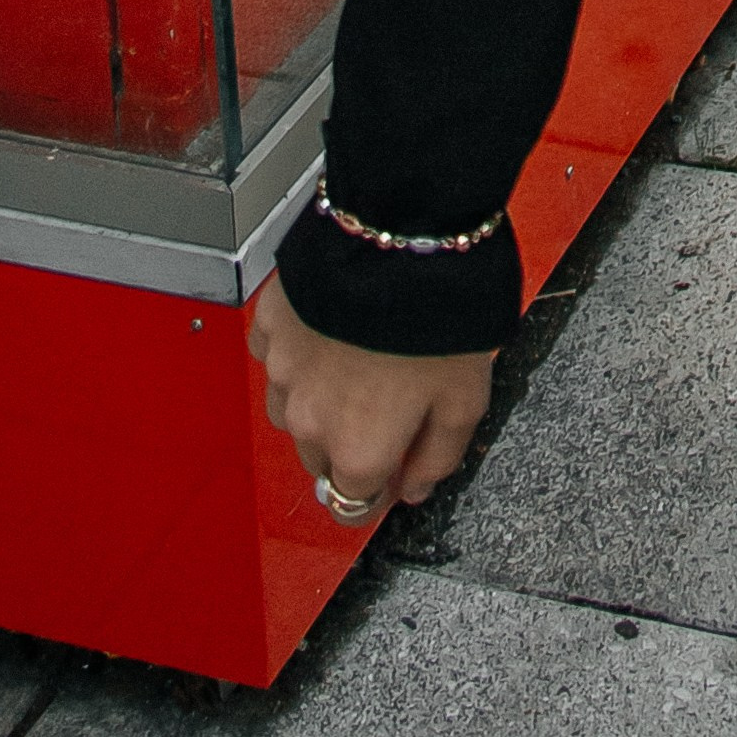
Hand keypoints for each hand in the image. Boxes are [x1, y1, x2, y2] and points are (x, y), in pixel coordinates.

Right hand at [249, 269, 495, 518]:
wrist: (401, 231)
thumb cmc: (440, 313)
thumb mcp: (466, 398)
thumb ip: (438, 456)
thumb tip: (416, 487)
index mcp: (357, 450)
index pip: (353, 505)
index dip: (382, 487)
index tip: (398, 465)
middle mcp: (309, 420)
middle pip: (322, 458)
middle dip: (352, 443)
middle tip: (391, 400)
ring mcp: (282, 371)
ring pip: (294, 410)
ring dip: (321, 399)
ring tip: (364, 357)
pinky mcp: (270, 324)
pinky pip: (279, 356)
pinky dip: (302, 350)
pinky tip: (335, 326)